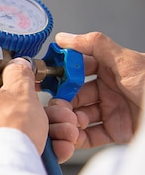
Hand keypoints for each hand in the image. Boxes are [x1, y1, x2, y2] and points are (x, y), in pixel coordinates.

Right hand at [46, 32, 144, 159]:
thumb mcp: (126, 60)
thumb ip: (94, 45)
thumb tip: (64, 38)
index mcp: (112, 70)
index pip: (79, 70)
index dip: (63, 74)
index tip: (49, 77)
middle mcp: (110, 90)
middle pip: (76, 94)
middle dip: (64, 100)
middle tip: (57, 105)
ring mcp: (112, 111)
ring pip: (80, 115)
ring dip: (70, 118)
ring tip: (67, 121)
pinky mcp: (116, 132)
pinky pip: (91, 135)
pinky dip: (79, 137)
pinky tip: (72, 134)